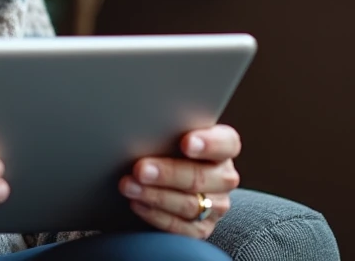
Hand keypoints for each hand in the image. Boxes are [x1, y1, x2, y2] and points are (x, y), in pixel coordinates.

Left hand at [121, 124, 241, 238]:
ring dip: (156, 196)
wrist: (162, 181)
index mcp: (222, 147)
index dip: (208, 143)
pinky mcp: (202, 228)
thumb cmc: (163, 147)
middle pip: (201, 176)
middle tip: (140, 169)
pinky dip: (156, 216)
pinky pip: (182, 228)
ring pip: (190, 204)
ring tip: (129, 186)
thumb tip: (140, 126)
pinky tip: (137, 204)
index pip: (226, 143)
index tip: (186, 142)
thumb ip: (166, 131)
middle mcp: (223, 177)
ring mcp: (216, 205)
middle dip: (168, 173)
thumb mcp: (168, 135)